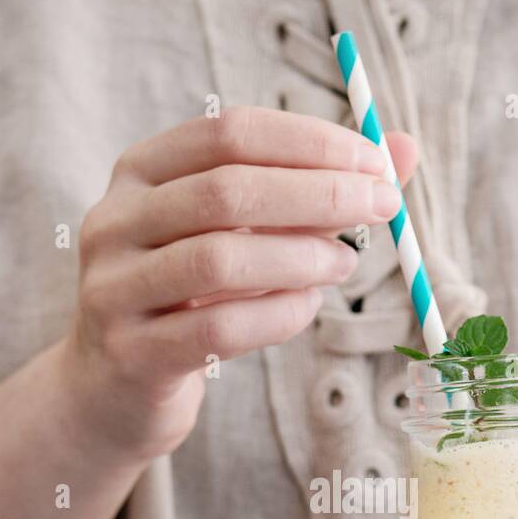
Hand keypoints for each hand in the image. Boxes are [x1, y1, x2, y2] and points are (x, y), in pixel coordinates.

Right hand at [64, 107, 415, 460]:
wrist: (117, 386)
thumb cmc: (192, 295)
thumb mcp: (240, 233)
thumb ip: (311, 189)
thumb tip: (403, 150)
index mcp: (141, 171)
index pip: (229, 132)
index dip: (308, 142)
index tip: (374, 162)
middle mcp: (116, 221)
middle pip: (225, 190)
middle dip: (317, 194)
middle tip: (379, 207)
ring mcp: (114, 289)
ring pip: (220, 260)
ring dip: (301, 257)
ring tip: (344, 263)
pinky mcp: (132, 354)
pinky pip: (219, 329)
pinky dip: (278, 315)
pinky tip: (308, 307)